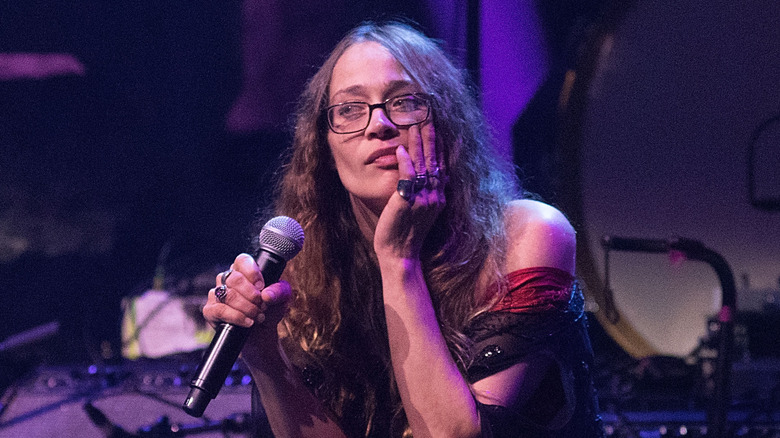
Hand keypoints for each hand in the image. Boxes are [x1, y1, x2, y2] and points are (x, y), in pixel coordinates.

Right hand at [202, 253, 291, 357]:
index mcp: (243, 270)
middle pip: (235, 279)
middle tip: (262, 306)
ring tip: (259, 316)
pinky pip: (220, 310)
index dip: (252, 272)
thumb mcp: (282, 299)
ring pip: (228, 295)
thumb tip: (266, 295)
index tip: (262, 287)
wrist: (261, 334)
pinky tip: (248, 322)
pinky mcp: (210, 310)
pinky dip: (237, 317)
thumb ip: (280, 291)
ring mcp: (216, 294)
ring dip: (247, 308)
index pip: (242, 260)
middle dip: (252, 295)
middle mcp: (227, 279)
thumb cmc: (270, 310)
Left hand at [373, 122, 445, 259]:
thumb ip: (419, 192)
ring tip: (416, 125)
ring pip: (422, 165)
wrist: (400, 255)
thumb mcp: (418, 210)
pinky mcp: (407, 203)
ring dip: (419, 144)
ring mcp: (422, 199)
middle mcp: (434, 196)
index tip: (439, 128)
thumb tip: (417, 175)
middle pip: (434, 161)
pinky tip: (401, 148)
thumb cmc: (405, 233)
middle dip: (432, 138)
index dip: (440, 146)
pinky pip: (408, 178)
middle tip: (429, 117)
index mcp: (438, 197)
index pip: (441, 166)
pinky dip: (405, 162)